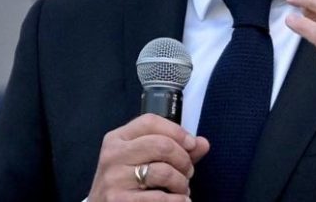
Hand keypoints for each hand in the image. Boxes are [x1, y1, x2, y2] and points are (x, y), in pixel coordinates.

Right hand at [88, 113, 209, 200]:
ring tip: (182, 189)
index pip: (150, 121)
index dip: (177, 131)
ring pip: (163, 172)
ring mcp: (114, 179)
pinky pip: (159, 198)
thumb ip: (174, 149)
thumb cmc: (128, 182)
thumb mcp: (144, 159)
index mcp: (117, 138)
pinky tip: (180, 201)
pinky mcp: (119, 201)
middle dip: (184, 160)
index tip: (192, 144)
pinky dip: (178, 200)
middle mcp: (113, 155)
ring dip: (182, 182)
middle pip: (162, 145)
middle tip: (188, 172)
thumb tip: (202, 143)